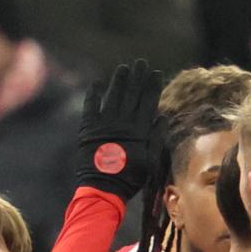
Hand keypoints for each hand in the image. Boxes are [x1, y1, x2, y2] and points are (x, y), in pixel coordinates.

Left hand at [75, 59, 164, 199]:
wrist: (102, 188)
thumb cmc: (129, 178)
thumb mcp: (150, 161)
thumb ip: (156, 138)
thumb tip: (162, 116)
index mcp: (138, 131)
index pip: (147, 102)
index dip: (152, 86)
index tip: (155, 72)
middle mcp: (121, 124)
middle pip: (131, 95)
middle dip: (137, 78)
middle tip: (141, 63)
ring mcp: (104, 125)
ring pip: (113, 97)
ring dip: (118, 81)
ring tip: (123, 68)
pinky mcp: (88, 130)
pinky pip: (90, 108)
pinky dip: (93, 95)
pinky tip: (96, 83)